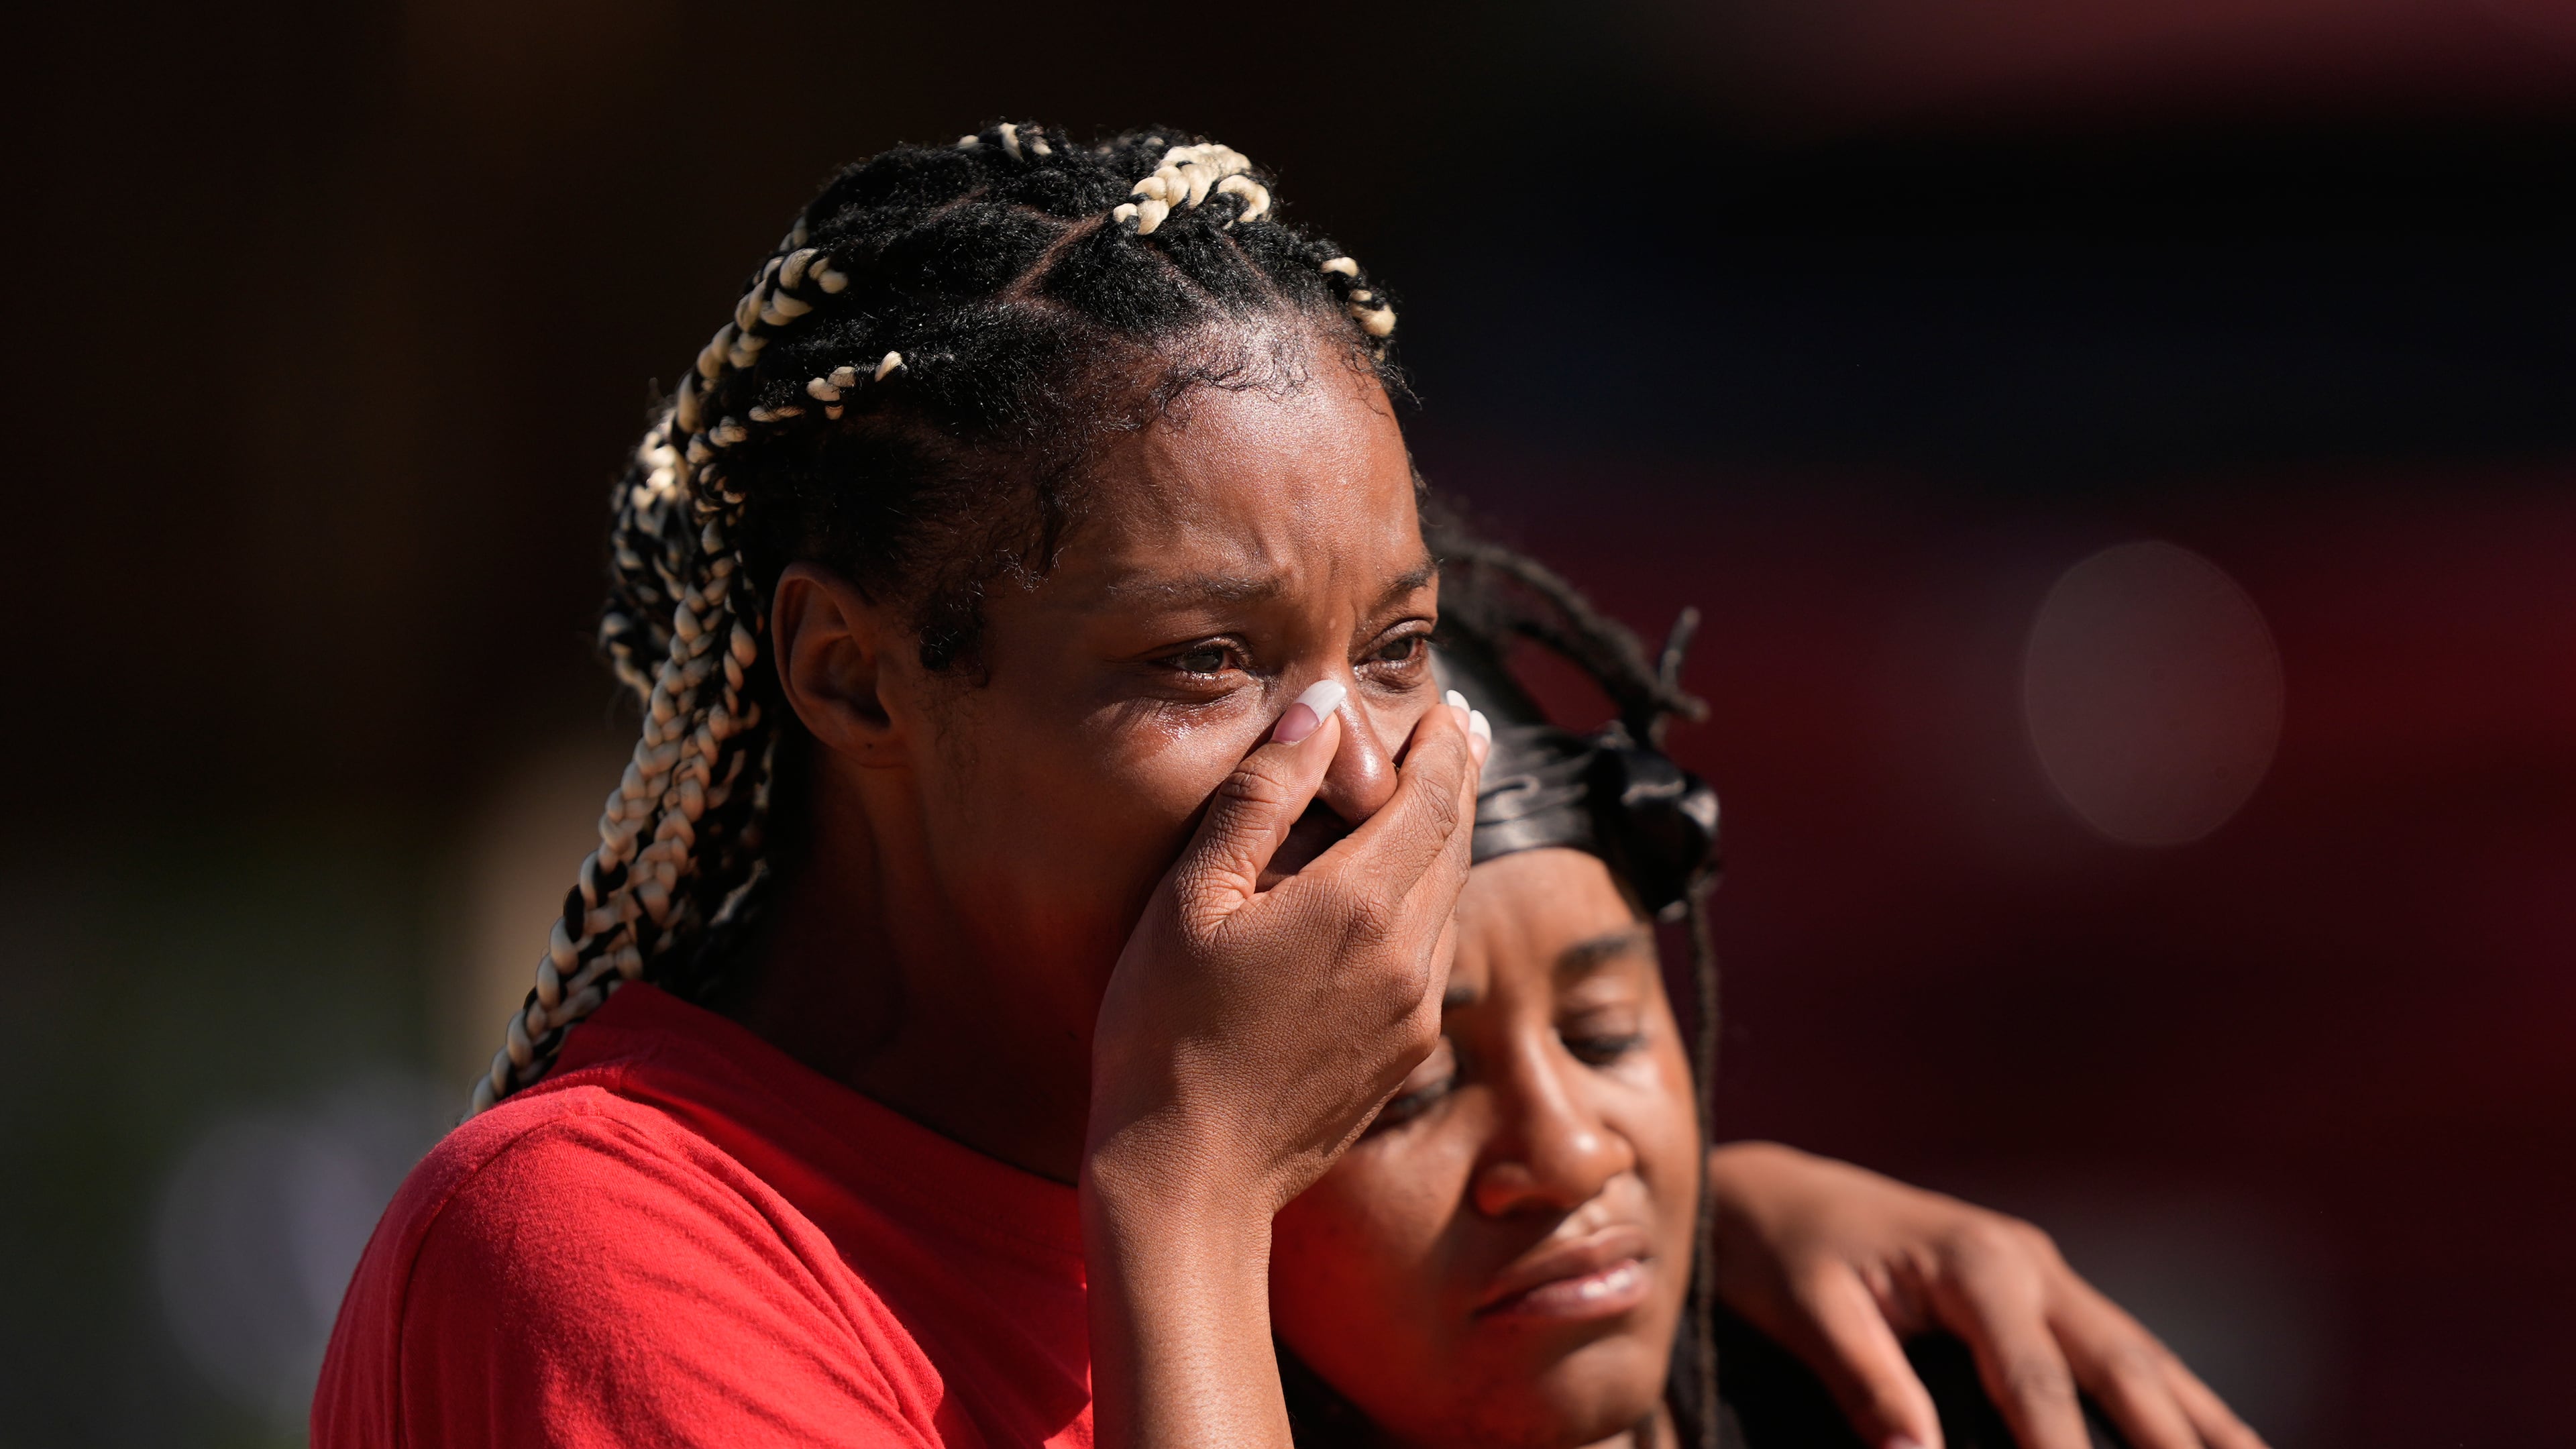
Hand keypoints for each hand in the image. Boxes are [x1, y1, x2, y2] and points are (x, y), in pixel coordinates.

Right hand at [1085, 684, 1486, 1448]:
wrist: (1189, 1178)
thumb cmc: (1164, 1032)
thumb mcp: (1193, 896)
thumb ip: (1264, 794)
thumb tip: (1322, 708)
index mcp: (1359, 904)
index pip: (1432, 797)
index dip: (1442, 743)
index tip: (1446, 704)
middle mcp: (1408, 956)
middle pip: (1455, 842)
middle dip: (1458, 778)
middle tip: (1455, 728)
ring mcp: (1415, 1011)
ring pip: (1450, 898)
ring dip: (1446, 839)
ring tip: (1435, 796)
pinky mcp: (1406, 1052)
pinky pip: (1433, 953)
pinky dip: (1429, 901)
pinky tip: (1403, 891)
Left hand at [1704, 1142, 2265, 1448]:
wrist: (1770, 1193)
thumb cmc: (1780, 1250)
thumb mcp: (1809, 1311)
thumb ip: (1869, 1384)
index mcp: (1976, 1262)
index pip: (2035, 1382)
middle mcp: (2030, 1262)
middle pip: (2124, 1369)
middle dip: (2177, 1445)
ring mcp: (2046, 1274)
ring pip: (2147, 1360)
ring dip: (2207, 1425)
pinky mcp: (2043, 1293)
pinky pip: (2125, 1354)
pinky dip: (2178, 1402)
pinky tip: (2222, 1442)